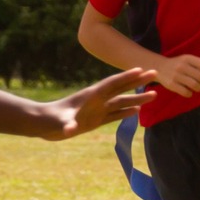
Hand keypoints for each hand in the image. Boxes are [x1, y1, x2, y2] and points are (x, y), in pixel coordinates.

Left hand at [39, 67, 154, 139]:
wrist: (44, 124)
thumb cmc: (51, 121)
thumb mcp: (60, 123)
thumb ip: (66, 125)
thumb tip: (69, 129)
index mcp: (91, 96)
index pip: (113, 84)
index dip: (127, 77)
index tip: (141, 69)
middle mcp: (97, 100)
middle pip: (122, 88)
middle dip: (138, 81)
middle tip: (155, 73)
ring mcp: (97, 110)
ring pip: (122, 102)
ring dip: (137, 98)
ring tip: (154, 95)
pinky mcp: (96, 120)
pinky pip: (115, 115)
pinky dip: (126, 112)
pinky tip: (137, 111)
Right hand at [153, 53, 199, 98]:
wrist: (159, 67)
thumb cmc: (177, 65)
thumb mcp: (186, 59)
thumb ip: (197, 64)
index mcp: (187, 58)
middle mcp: (181, 66)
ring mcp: (176, 75)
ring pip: (194, 85)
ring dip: (199, 88)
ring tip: (197, 88)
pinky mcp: (171, 84)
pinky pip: (186, 92)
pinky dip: (190, 94)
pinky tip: (189, 92)